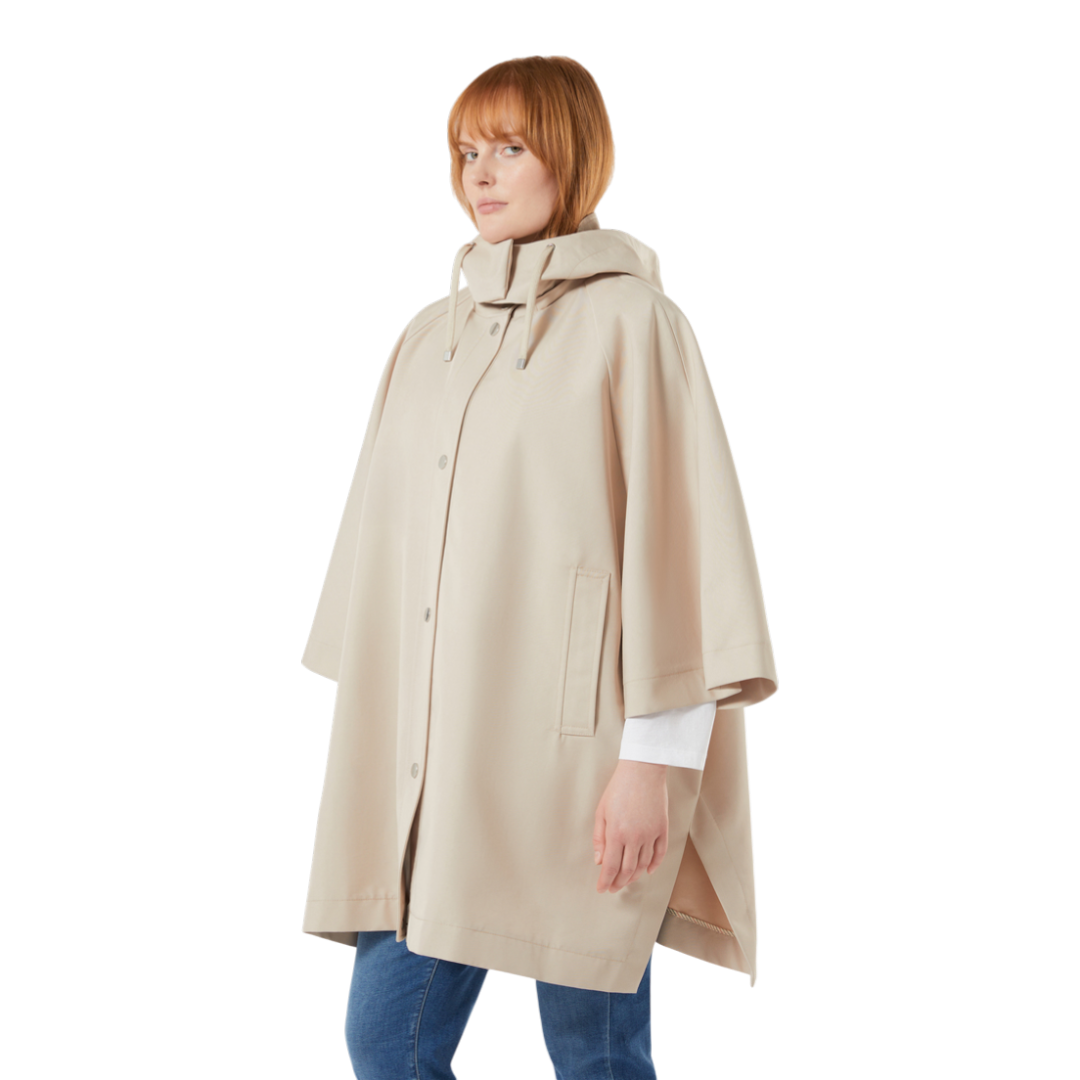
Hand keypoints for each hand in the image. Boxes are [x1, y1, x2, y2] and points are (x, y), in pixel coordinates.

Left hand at [593, 760, 668, 893]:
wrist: (642, 770)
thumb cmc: (618, 788)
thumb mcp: (602, 811)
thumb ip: (599, 838)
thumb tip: (599, 861)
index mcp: (616, 833)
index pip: (610, 866)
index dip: (605, 881)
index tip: (602, 889)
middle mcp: (635, 837)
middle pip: (627, 870)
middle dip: (619, 882)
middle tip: (613, 888)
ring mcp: (651, 834)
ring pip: (643, 864)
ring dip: (634, 876)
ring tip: (626, 880)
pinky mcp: (663, 828)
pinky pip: (660, 853)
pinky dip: (654, 865)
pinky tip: (647, 871)